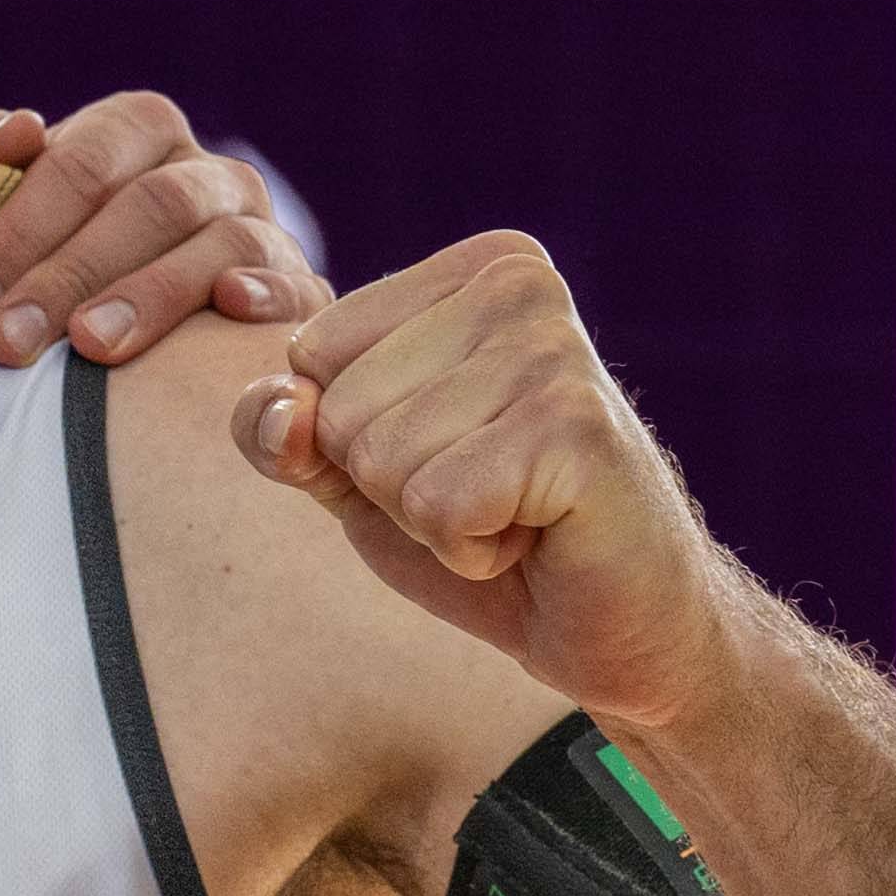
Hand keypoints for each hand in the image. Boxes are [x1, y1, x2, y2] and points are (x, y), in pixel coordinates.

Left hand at [0, 96, 304, 367]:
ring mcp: (264, 228)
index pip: (83, 161)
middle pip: (148, 203)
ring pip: (221, 240)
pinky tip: (227, 310)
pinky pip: (297, 285)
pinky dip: (266, 293)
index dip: (18, 227)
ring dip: (152, 293)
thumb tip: (8, 135)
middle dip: (69, 273)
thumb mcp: (15, 215)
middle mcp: (209, 173)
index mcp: (140, 132)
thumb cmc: (59, 264)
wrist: (154, 334)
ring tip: (91, 345)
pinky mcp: (303, 292)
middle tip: (8, 340)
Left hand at [236, 227, 755, 724]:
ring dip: (435, 520)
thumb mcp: (360, 475)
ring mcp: (553, 348)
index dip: (356, 439)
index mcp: (469, 271)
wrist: (618, 625)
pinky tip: (537, 534)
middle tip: (491, 493)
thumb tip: (277, 412)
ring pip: (381, 459)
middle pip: (340, 408)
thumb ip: (288, 432)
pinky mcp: (577, 427)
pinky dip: (470, 551)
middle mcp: (517, 284)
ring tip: (516, 511)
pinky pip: (438, 506)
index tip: (452, 453)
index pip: (311, 353)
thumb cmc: (490, 532)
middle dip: (393, 485)